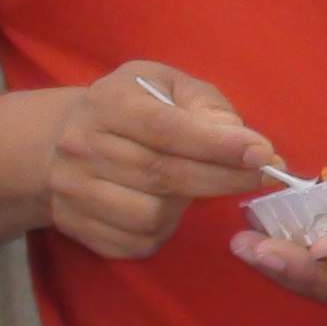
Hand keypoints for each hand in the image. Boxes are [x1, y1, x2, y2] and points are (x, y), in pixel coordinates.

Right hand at [43, 63, 284, 260]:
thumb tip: (244, 142)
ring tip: (192, 185)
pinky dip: (164, 229)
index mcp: (107, 103)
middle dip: (225, 178)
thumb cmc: (132, 106)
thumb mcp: (166, 84)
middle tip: (265, 176)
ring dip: (186, 206)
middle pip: (164, 175)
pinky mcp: (75, 225)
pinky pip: (138, 241)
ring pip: (152, 214)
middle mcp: (81, 146)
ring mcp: (73, 190)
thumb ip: (205, 105)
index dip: (217, 145)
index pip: (165, 129)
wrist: (61, 139)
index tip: (263, 154)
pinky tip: (166, 206)